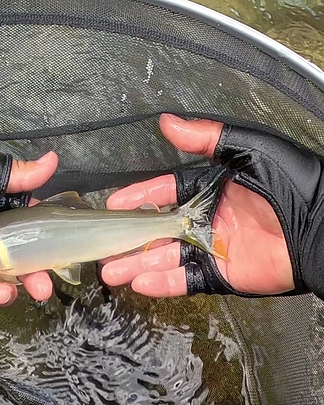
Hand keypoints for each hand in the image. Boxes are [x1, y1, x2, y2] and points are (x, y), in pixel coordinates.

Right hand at [101, 114, 295, 297]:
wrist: (323, 225)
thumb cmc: (292, 182)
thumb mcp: (248, 149)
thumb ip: (205, 138)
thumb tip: (165, 121)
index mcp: (209, 189)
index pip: (164, 192)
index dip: (138, 197)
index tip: (114, 203)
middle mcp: (204, 219)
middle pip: (157, 230)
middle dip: (128, 239)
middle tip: (102, 246)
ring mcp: (209, 249)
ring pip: (165, 257)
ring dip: (137, 264)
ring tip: (110, 271)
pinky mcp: (219, 275)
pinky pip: (185, 280)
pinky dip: (163, 283)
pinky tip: (140, 283)